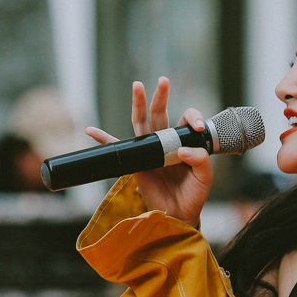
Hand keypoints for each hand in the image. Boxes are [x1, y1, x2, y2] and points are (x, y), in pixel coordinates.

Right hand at [83, 77, 212, 227]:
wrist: (180, 215)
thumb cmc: (194, 195)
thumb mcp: (205, 178)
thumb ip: (201, 161)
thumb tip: (182, 150)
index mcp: (184, 142)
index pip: (186, 120)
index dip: (192, 118)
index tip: (198, 127)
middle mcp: (166, 142)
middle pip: (160, 114)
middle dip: (160, 97)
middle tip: (163, 81)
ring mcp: (150, 151)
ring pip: (141, 123)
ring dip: (138, 105)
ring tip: (137, 85)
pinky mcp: (136, 163)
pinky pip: (118, 149)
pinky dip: (104, 139)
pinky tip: (92, 131)